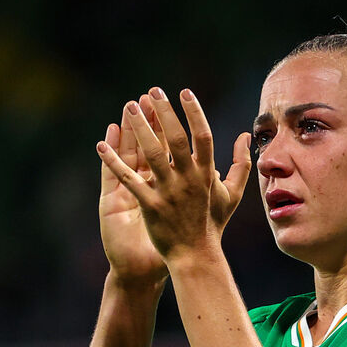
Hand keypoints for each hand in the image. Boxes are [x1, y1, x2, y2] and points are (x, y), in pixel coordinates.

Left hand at [97, 87, 251, 262]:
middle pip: (177, 138)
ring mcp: (169, 192)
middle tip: (153, 91)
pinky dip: (114, 162)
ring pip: (152, 153)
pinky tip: (100, 146)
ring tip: (130, 106)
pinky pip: (129, 179)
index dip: (194, 112)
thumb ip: (240, 163)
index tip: (184, 92)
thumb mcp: (232, 194)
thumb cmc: (212, 224)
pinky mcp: (150, 206)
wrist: (196, 255)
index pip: (203, 136)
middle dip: (164, 112)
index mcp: (206, 174)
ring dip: (140, 128)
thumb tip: (245, 135)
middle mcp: (188, 180)